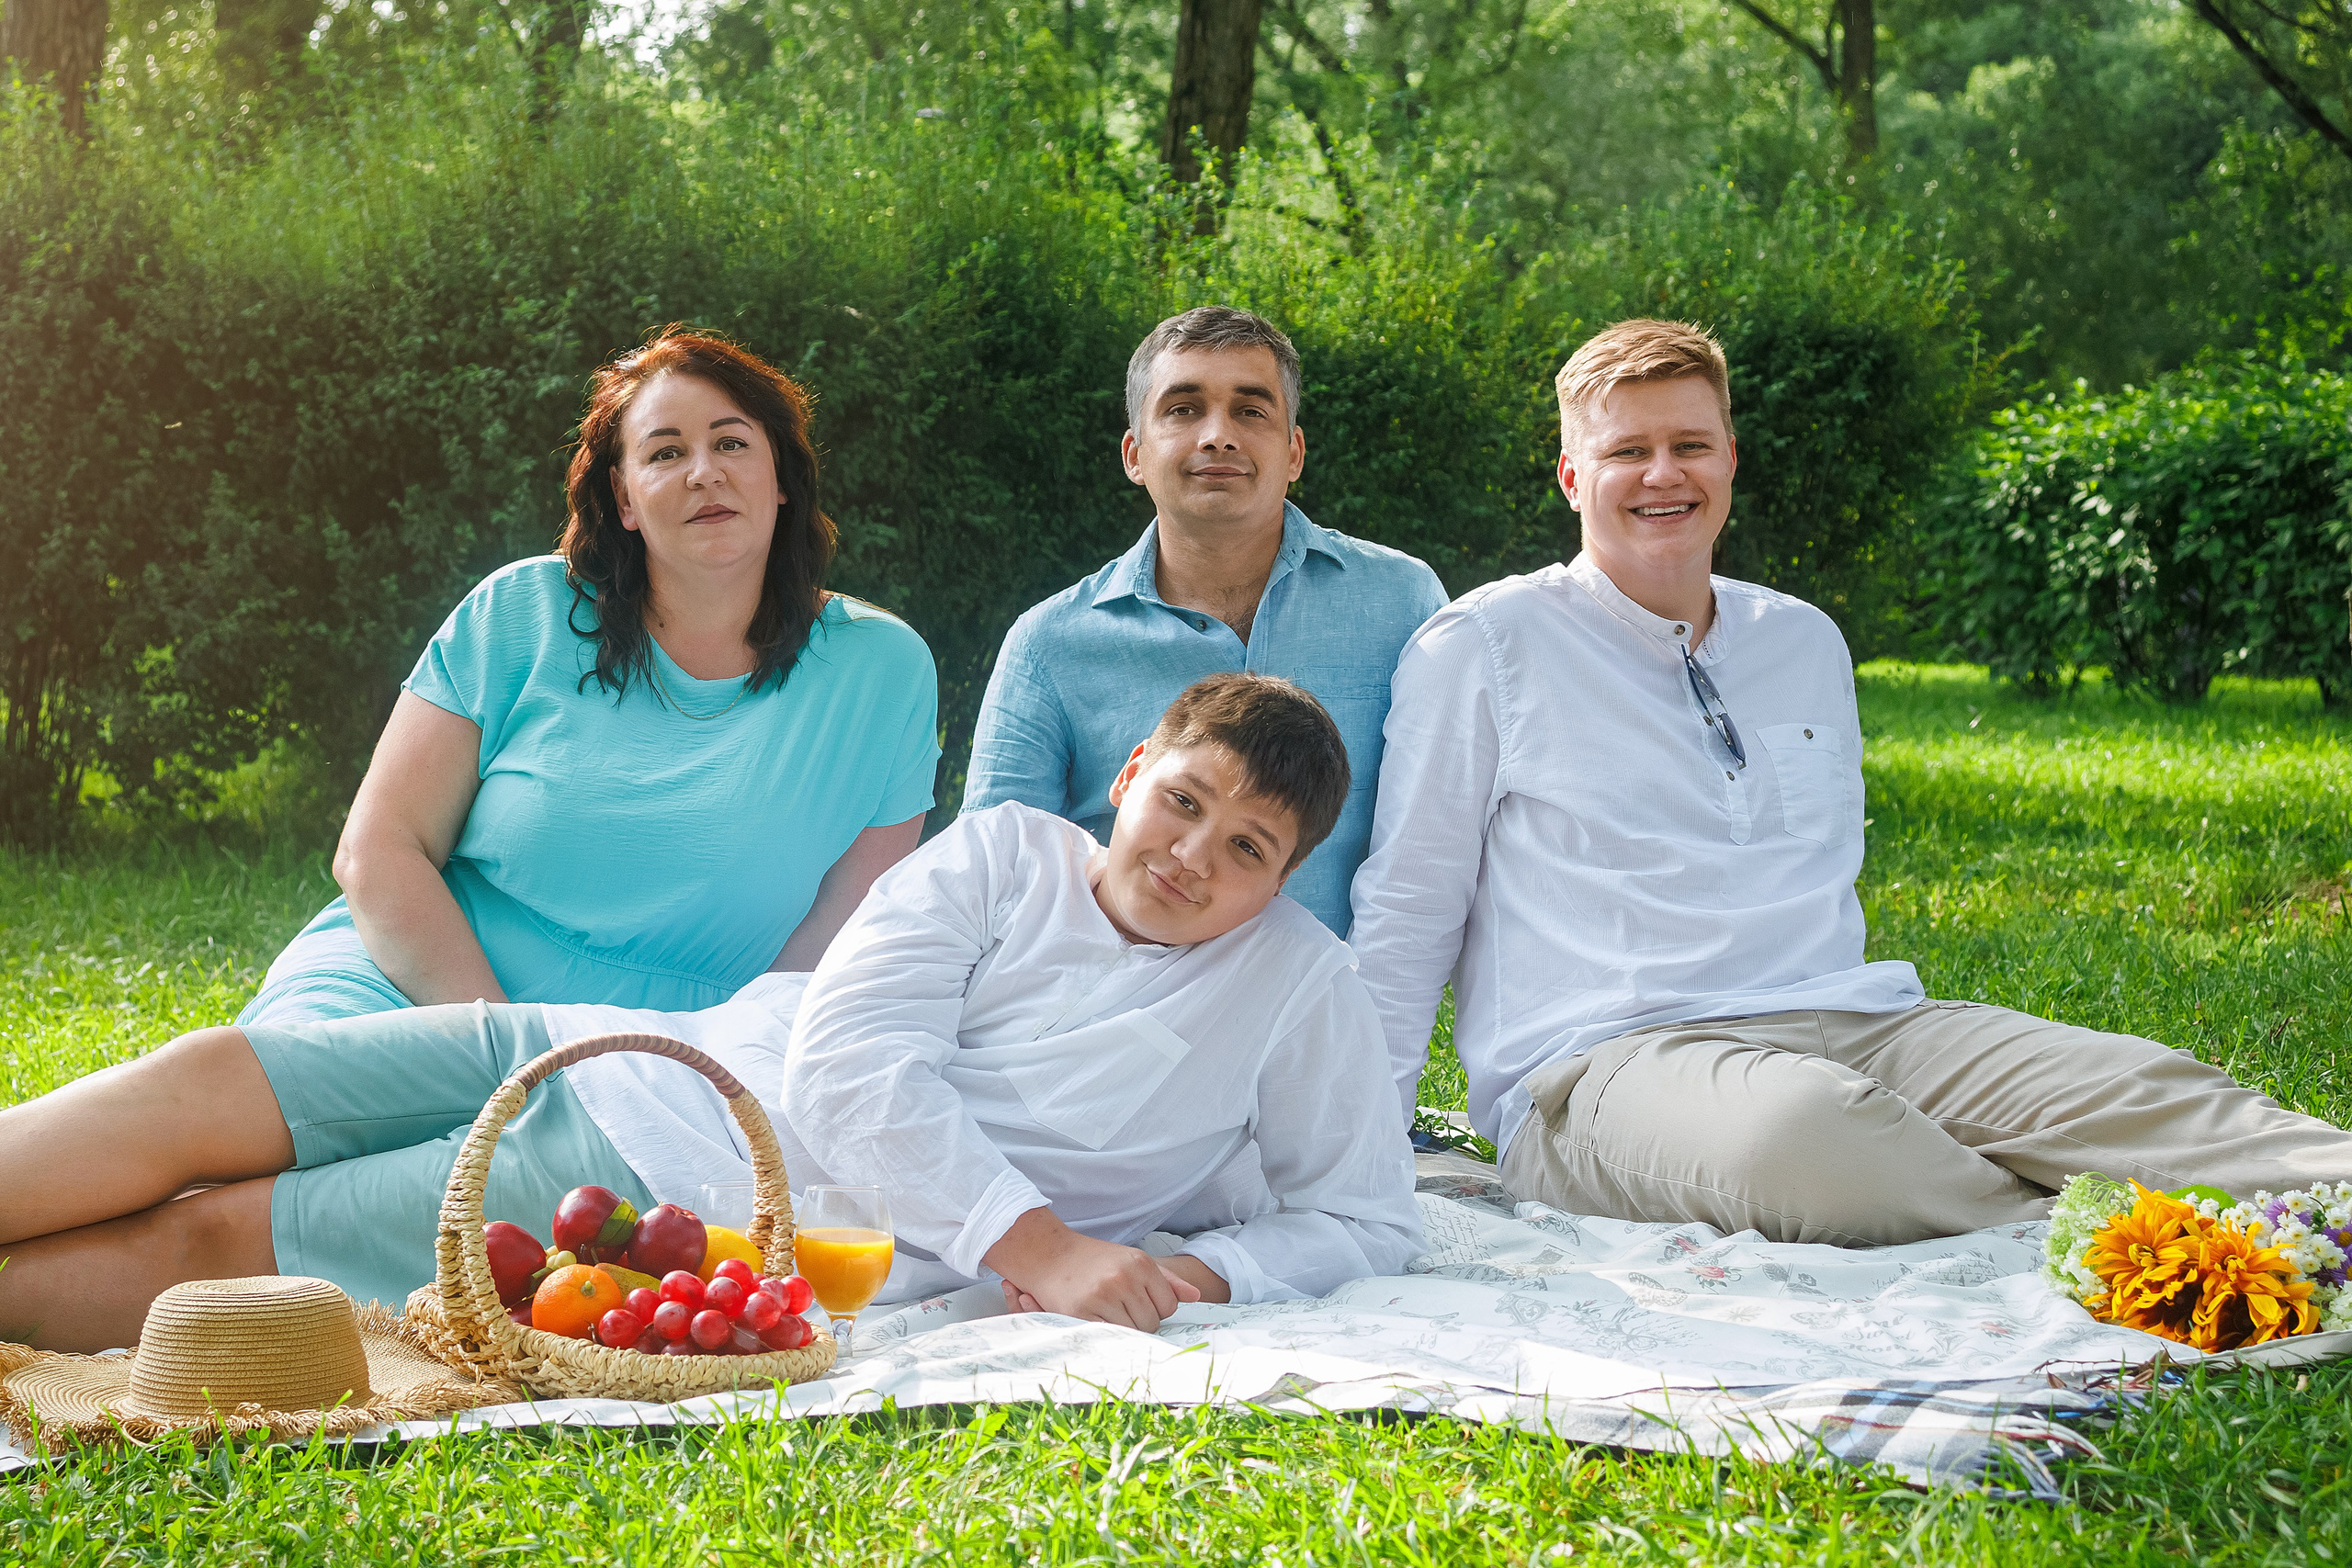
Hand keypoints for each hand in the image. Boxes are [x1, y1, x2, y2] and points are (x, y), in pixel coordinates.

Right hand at [982, 1208, 1202, 1331]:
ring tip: (1106, 1312)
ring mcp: (1103, 1295)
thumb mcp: (1131, 1258)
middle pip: (1151, 1323)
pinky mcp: (1082, 1312)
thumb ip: (1166, 1278)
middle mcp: (1124, 1278)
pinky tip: (1095, 1319)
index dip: (1156, 1309)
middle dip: (1139, 1321)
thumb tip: (1196, 1297)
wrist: (1047, 1253)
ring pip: (1132, 1332)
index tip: (1138, 1303)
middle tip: (1119, 1309)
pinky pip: (1109, 1336)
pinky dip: (1106, 1333)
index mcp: (1140, 1263)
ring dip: (1122, 1329)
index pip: (1168, 1307)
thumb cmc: (1093, 1259)